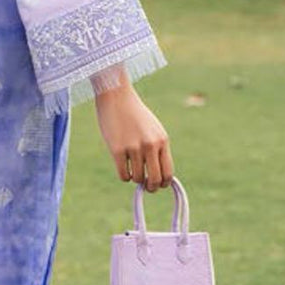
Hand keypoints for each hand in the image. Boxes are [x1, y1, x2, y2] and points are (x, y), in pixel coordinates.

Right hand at [93, 72, 173, 191]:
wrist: (116, 96)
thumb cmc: (134, 114)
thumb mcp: (153, 129)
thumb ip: (157, 149)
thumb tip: (158, 176)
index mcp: (162, 140)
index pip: (168, 172)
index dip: (163, 183)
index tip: (157, 184)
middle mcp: (150, 145)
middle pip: (155, 180)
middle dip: (150, 187)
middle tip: (145, 185)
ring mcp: (134, 147)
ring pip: (137, 178)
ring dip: (134, 178)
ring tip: (131, 168)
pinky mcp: (117, 149)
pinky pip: (124, 175)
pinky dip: (124, 175)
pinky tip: (122, 166)